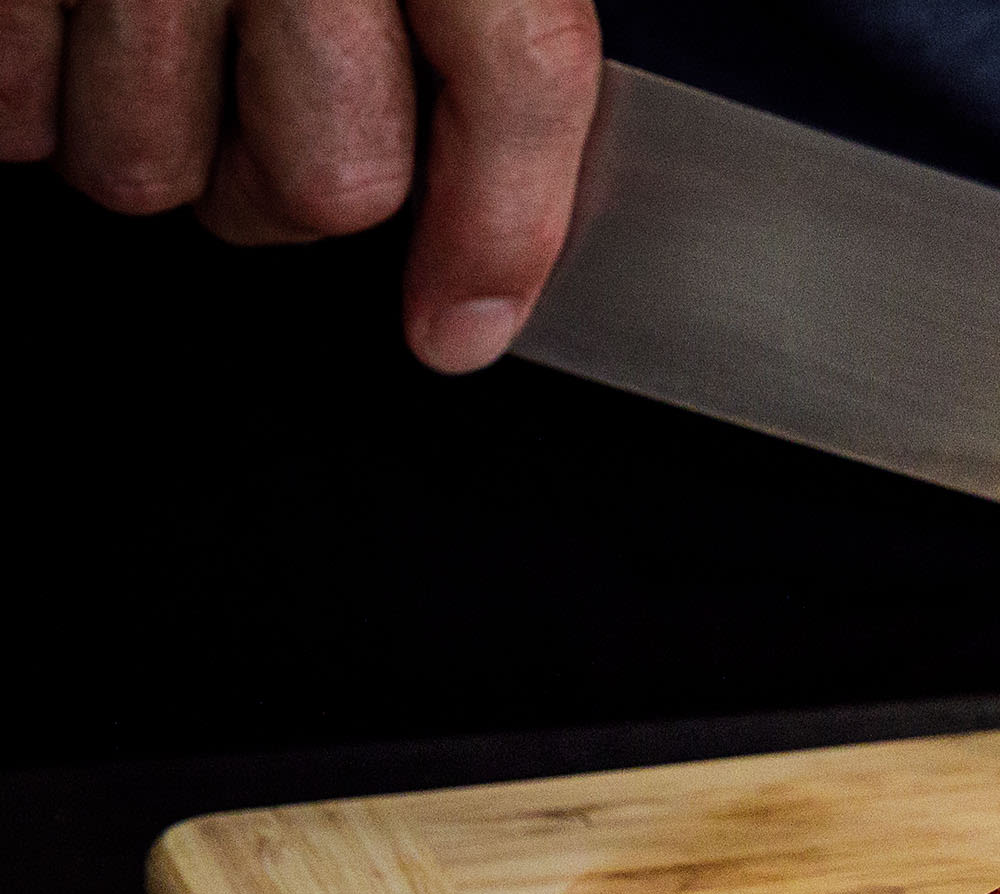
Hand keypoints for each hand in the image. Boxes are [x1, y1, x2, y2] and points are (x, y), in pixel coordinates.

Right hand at [1, 0, 602, 371]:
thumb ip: (483, 26)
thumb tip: (484, 261)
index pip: (519, 80)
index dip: (504, 228)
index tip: (465, 327)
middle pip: (329, 182)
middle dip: (301, 191)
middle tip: (277, 109)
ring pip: (154, 169)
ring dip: (159, 145)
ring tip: (160, 43)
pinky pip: (18, 110)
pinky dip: (34, 100)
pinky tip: (65, 31)